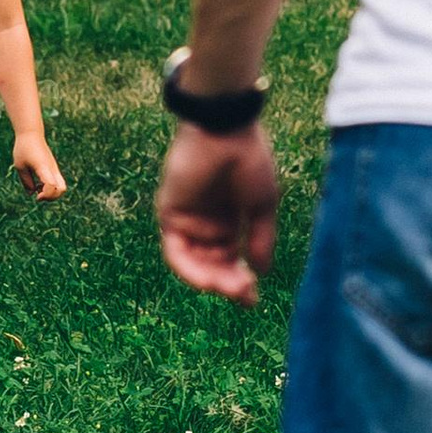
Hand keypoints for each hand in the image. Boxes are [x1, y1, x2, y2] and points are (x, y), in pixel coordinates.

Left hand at [13, 130, 67, 198]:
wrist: (31, 134)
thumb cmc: (23, 148)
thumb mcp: (20, 166)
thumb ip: (26, 181)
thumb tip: (32, 193)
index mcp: (43, 167)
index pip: (51, 185)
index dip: (46, 195)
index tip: (36, 196)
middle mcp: (52, 169)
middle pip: (62, 189)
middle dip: (52, 197)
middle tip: (38, 195)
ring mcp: (54, 169)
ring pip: (62, 186)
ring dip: (52, 193)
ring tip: (38, 190)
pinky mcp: (53, 168)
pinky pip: (57, 182)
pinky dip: (50, 188)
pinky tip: (38, 184)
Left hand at [157, 120, 278, 302]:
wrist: (226, 131)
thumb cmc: (249, 160)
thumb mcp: (262, 206)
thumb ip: (259, 239)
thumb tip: (262, 272)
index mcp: (230, 219)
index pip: (231, 260)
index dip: (241, 282)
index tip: (253, 301)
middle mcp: (206, 222)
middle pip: (213, 265)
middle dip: (229, 284)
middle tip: (245, 295)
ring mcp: (187, 219)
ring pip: (195, 263)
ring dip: (212, 280)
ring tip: (232, 289)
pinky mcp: (169, 214)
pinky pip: (175, 252)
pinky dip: (190, 270)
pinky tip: (208, 282)